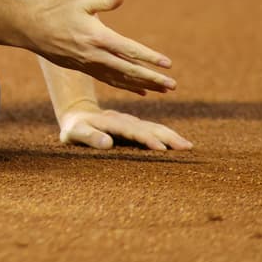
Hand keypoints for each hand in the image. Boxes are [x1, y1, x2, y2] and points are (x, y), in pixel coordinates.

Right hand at [25, 0, 177, 95]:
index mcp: (98, 36)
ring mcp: (90, 64)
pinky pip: (110, 80)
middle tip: (172, 85)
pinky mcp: (86, 68)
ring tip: (163, 90)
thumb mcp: (82, 2)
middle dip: (152, 78)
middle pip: (129, 69)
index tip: (167, 64)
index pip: (129, 49)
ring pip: (121, 78)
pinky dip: (127, 86)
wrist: (33, 30)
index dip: (149, 57)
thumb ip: (105, 1)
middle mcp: (95, 54)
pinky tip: (140, 92)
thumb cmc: (59, 11)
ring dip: (143, 85)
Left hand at [59, 102, 192, 151]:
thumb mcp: (74, 133)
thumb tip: (108, 143)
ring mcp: (130, 122)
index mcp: (109, 122)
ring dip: (170, 136)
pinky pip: (152, 130)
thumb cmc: (74, 129)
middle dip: (167, 137)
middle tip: (186, 147)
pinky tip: (178, 143)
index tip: (161, 148)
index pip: (130, 131)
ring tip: (188, 146)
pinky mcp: (134, 126)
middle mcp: (123, 120)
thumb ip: (89, 137)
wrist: (77, 114)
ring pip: (153, 127)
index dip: (145, 139)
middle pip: (148, 127)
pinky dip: (166, 135)